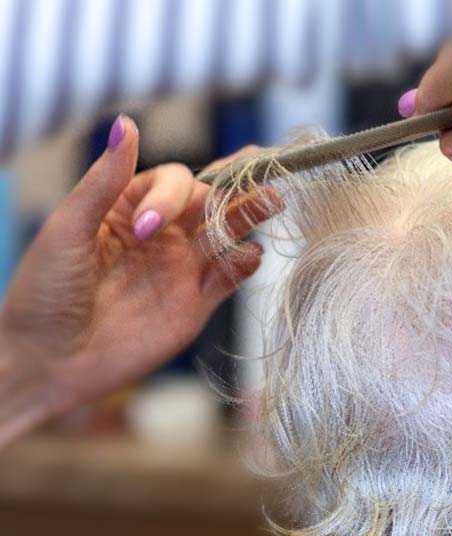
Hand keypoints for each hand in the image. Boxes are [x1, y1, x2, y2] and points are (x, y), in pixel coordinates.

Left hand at [0, 116, 270, 425]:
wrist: (47, 363)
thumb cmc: (43, 292)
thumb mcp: (68, 230)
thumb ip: (104, 181)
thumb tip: (126, 123)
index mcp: (127, 209)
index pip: (172, 182)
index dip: (172, 195)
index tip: (148, 228)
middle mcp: (161, 235)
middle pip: (210, 201)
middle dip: (236, 188)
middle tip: (265, 174)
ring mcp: (181, 269)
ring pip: (226, 234)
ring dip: (250, 216)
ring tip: (274, 199)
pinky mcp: (195, 303)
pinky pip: (229, 277)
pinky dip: (245, 263)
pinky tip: (253, 252)